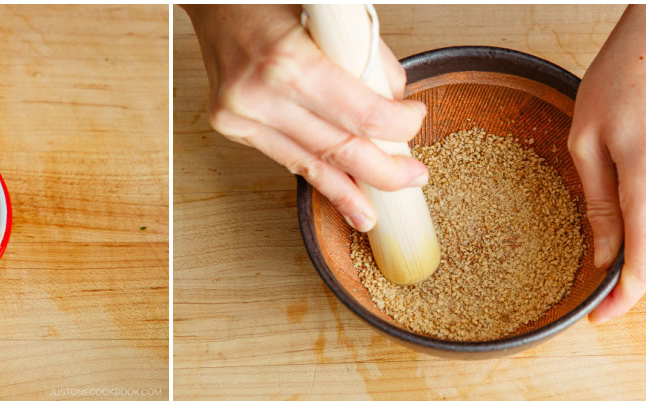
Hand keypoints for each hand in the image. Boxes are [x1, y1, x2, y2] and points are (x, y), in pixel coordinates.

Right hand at [183, 5, 428, 231]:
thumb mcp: (333, 16)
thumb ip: (367, 58)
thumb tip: (394, 100)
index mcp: (290, 63)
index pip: (363, 116)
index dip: (399, 126)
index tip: (415, 119)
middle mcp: (261, 95)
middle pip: (340, 150)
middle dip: (384, 172)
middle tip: (414, 178)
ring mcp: (241, 115)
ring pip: (310, 165)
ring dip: (349, 189)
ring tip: (373, 212)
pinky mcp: (230, 124)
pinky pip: (285, 157)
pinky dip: (316, 177)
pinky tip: (338, 194)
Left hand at [568, 5, 645, 323]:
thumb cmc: (623, 80)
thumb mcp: (585, 141)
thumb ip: (598, 205)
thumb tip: (603, 257)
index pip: (643, 260)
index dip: (621, 297)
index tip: (598, 316)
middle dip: (624, 263)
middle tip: (589, 264)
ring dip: (640, 228)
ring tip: (616, 180)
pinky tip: (642, 172)